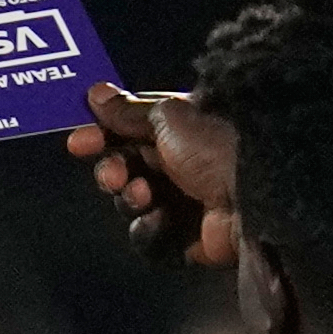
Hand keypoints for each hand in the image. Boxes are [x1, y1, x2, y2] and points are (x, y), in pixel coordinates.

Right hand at [65, 86, 237, 267]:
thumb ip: (129, 110)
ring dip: (130, 199)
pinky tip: (163, 220)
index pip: (128, 132)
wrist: (253, 194)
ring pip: (130, 206)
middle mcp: (180, 165)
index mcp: (179, 130)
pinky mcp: (185, 240)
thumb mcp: (169, 116)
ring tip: (145, 195)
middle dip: (112, 172)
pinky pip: (148, 239)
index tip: (79, 142)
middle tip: (117, 174)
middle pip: (124, 170)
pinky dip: (149, 230)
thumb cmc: (217, 146)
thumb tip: (96, 93)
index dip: (101, 137)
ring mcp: (183, 203)